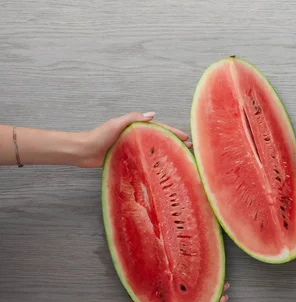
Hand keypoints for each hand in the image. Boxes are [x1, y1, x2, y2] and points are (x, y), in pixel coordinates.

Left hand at [76, 112, 192, 167]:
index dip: (173, 132)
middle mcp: (136, 137)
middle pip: (160, 139)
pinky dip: (154, 164)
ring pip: (154, 150)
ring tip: (180, 159)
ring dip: (167, 153)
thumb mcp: (116, 123)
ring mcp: (133, 148)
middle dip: (174, 143)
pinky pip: (145, 161)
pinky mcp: (128, 159)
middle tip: (189, 148)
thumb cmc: (98, 136)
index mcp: (136, 127)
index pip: (159, 129)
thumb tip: (153, 115)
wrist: (83, 151)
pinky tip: (162, 170)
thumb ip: (133, 118)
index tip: (186, 137)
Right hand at [116, 282, 229, 301]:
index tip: (224, 296)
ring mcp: (170, 301)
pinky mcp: (161, 292)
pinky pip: (173, 285)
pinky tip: (192, 273)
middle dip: (211, 291)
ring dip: (200, 283)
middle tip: (224, 282)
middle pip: (198, 299)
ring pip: (188, 291)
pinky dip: (182, 280)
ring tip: (212, 275)